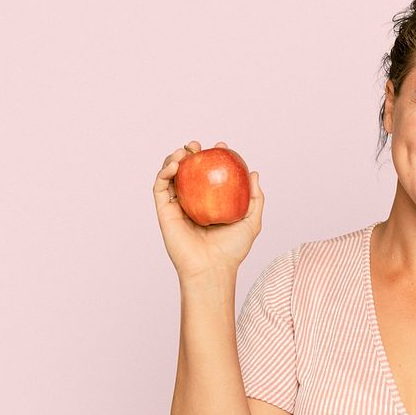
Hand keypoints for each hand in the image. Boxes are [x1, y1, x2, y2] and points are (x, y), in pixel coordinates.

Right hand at [153, 140, 263, 280]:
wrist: (213, 268)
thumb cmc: (232, 250)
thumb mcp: (251, 220)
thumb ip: (255, 197)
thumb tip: (254, 173)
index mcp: (210, 204)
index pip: (208, 175)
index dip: (212, 158)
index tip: (221, 147)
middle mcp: (192, 203)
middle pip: (187, 172)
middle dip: (190, 153)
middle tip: (197, 146)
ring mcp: (177, 207)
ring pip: (170, 176)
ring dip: (174, 158)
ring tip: (185, 151)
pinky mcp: (164, 212)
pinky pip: (160, 187)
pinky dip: (164, 172)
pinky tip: (176, 164)